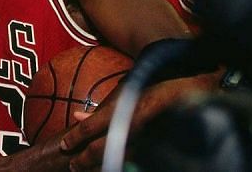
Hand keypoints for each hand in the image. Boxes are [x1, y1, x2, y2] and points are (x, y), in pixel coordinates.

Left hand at [60, 72, 218, 170]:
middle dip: (85, 160)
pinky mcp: (157, 148)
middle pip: (103, 149)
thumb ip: (100, 108)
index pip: (92, 127)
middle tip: (72, 165)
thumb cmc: (149, 87)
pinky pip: (134, 161)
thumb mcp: (122, 93)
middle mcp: (133, 126)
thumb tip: (77, 116)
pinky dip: (118, 165)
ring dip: (99, 167)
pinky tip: (110, 168)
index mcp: (123, 110)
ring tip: (85, 169)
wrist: (187, 88)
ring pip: (118, 159)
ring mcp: (147, 140)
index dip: (76, 138)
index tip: (65, 145)